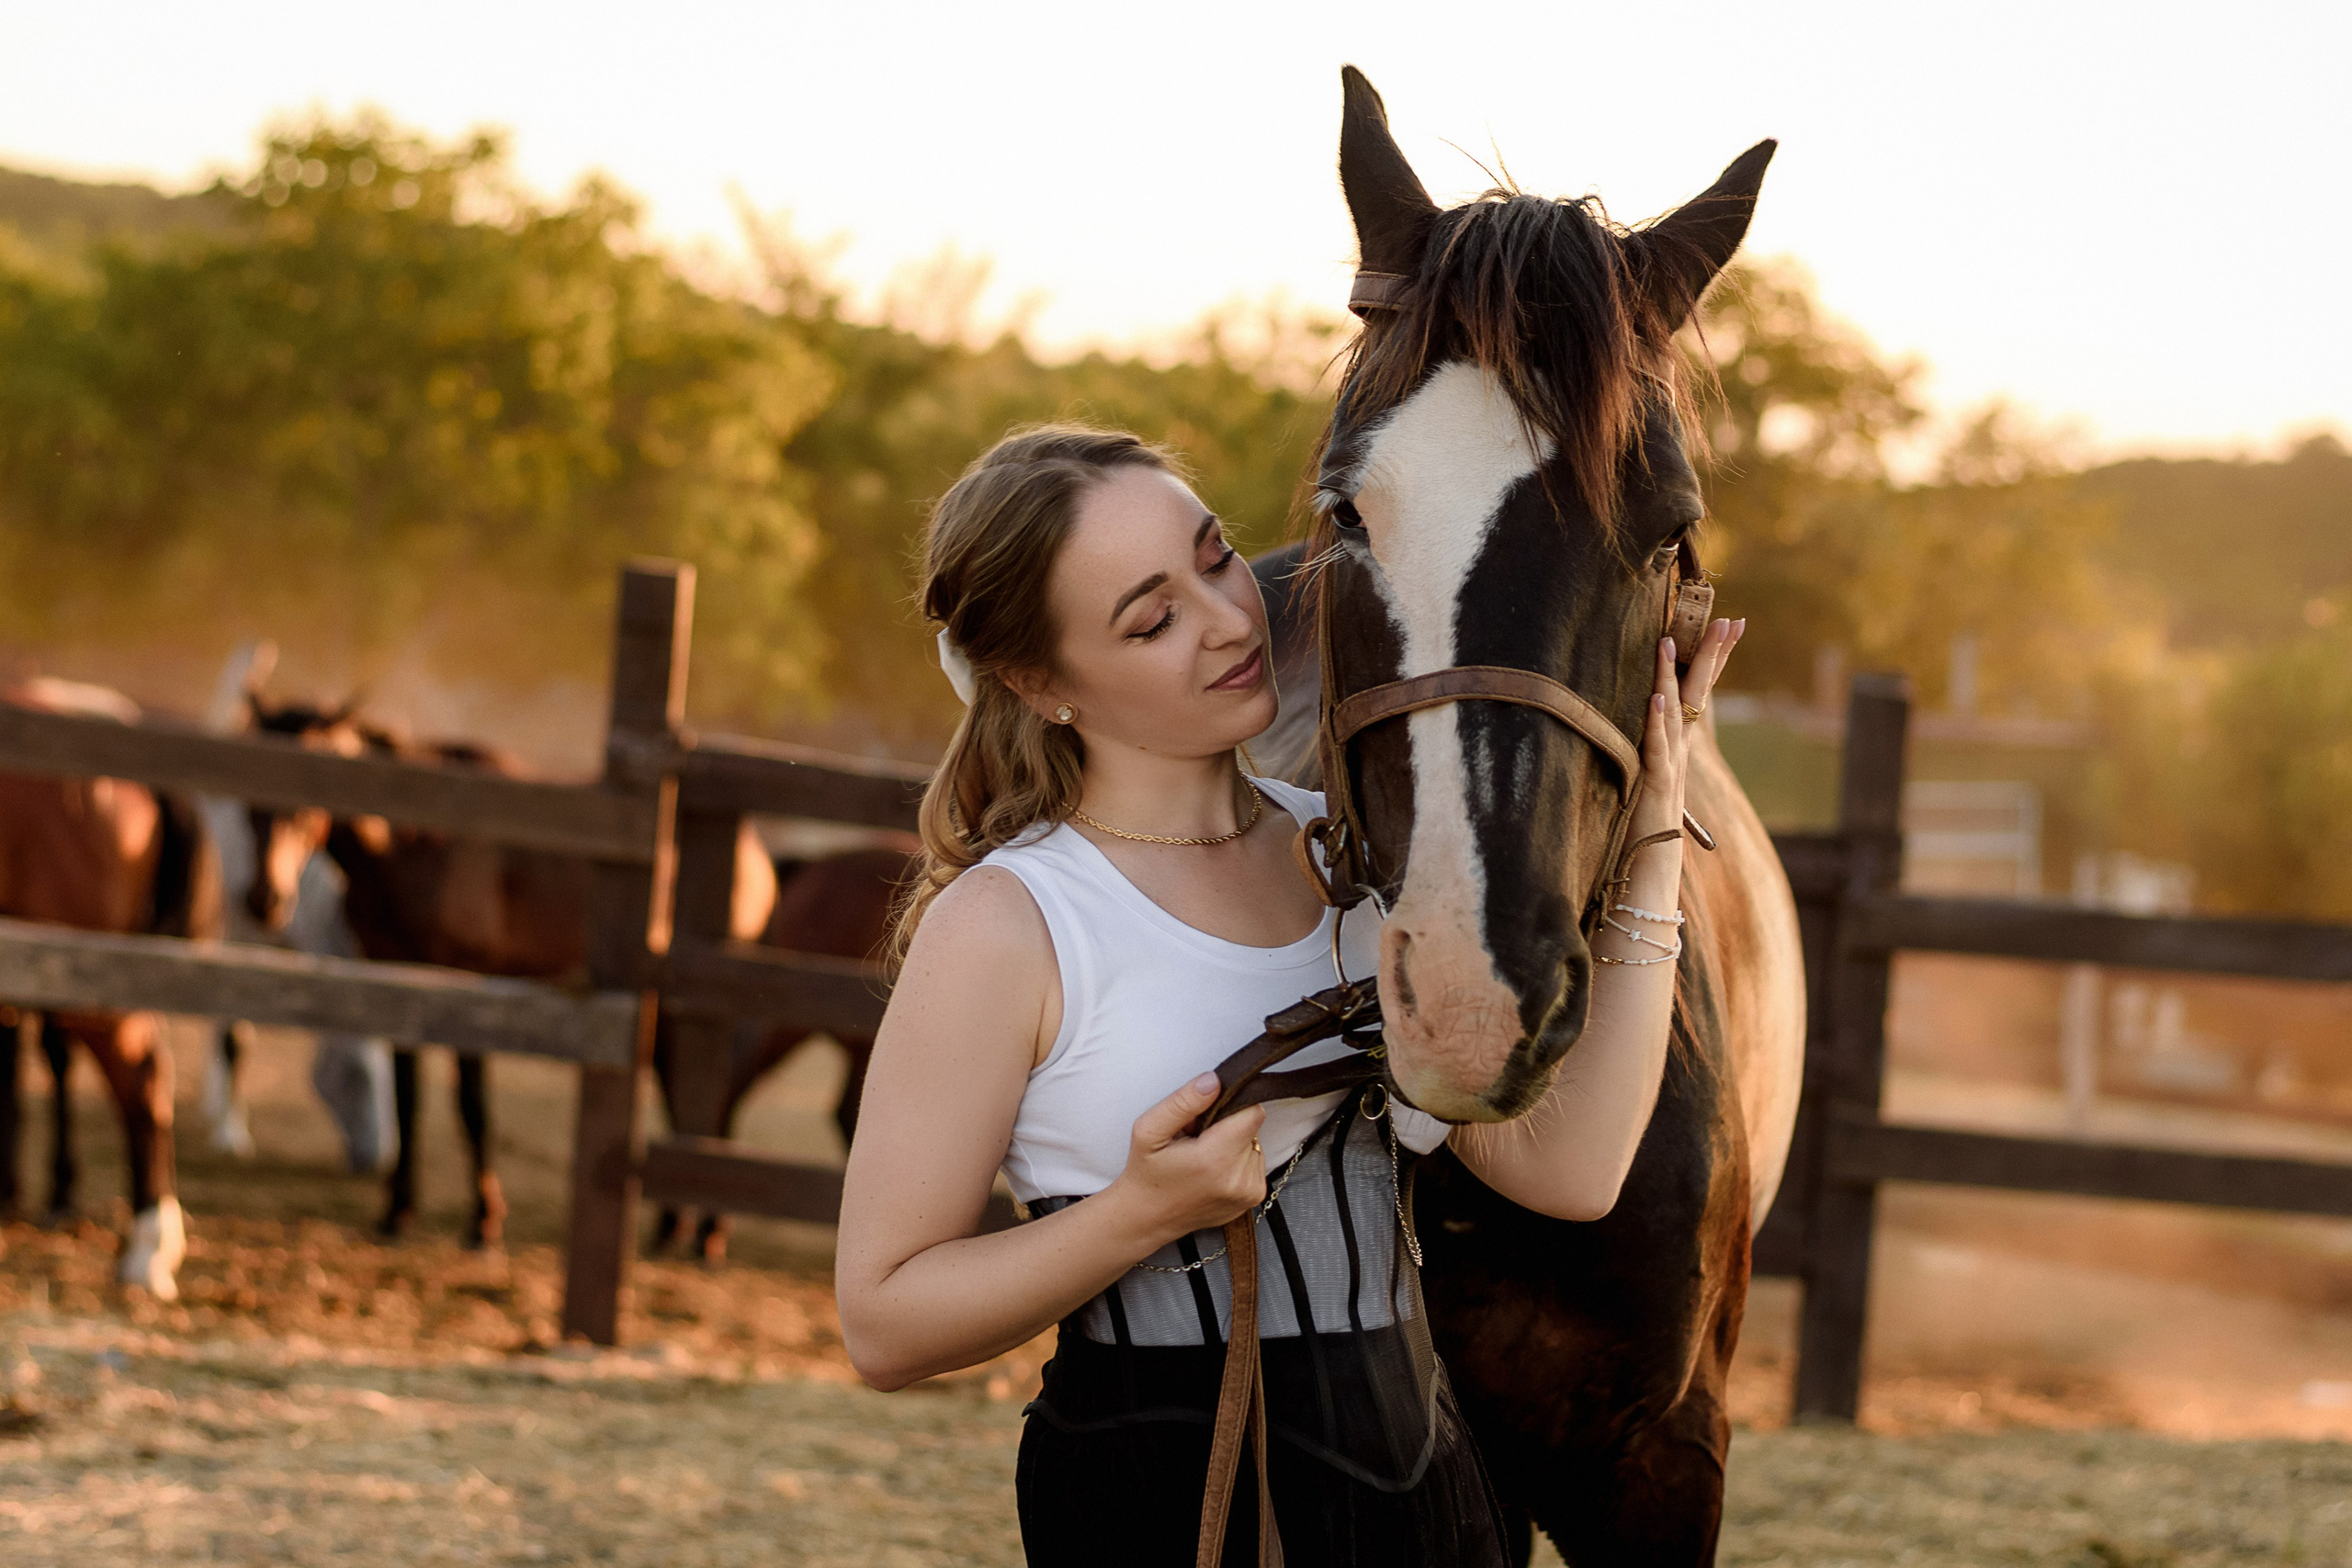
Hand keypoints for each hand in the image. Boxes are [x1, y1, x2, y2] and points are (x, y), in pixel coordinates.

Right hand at [1108, 1072, 1267, 1246]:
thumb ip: (1183, 1102)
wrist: (1148, 1217)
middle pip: (1252, 1128)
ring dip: (1234, 1144)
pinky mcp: (1253, 1198)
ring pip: (1256, 1144)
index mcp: (1215, 1159)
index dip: (1232, 1106)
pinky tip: (1213, 1170)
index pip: (1252, 1113)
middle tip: (1198, 1139)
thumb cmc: (1147, 1172)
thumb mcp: (1149, 1130)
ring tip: (1203, 1156)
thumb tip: (1214, 1080)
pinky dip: (1238, 1161)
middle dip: (1228, 1126)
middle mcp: (1238, 1179)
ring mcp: (1249, 1192)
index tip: (1207, 1116)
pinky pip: (1255, 1163)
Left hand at [1628, 618, 1744, 844]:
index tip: (1731, 624)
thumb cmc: (1649, 824)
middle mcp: (1679, 750)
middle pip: (1699, 694)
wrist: (1652, 867)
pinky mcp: (1653, 783)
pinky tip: (1656, 698)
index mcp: (1679, 745)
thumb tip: (1656, 722)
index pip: (1702, 692)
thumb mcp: (1653, 778)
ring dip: (1672, 676)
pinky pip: (1655, 748)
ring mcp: (1669, 765)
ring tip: (1670, 640)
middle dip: (1713, 654)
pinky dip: (1656, 722)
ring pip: (1673, 713)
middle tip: (1729, 619)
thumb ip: (1657, 752)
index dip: (1716, 659)